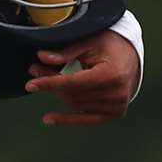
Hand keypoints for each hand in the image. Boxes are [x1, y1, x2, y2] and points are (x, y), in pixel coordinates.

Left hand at [24, 28, 140, 125]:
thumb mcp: (89, 42)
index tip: (30, 85)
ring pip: (75, 104)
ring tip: (42, 79)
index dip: (49, 84)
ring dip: (57, 94)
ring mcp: (117, 106)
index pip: (73, 83)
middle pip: (72, 94)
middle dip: (50, 84)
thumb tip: (41, 57)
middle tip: (34, 71)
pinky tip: (49, 119)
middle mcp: (116, 94)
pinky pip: (86, 119)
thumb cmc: (110, 44)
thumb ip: (66, 52)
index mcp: (111, 75)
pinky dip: (68, 119)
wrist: (132, 54)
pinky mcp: (114, 113)